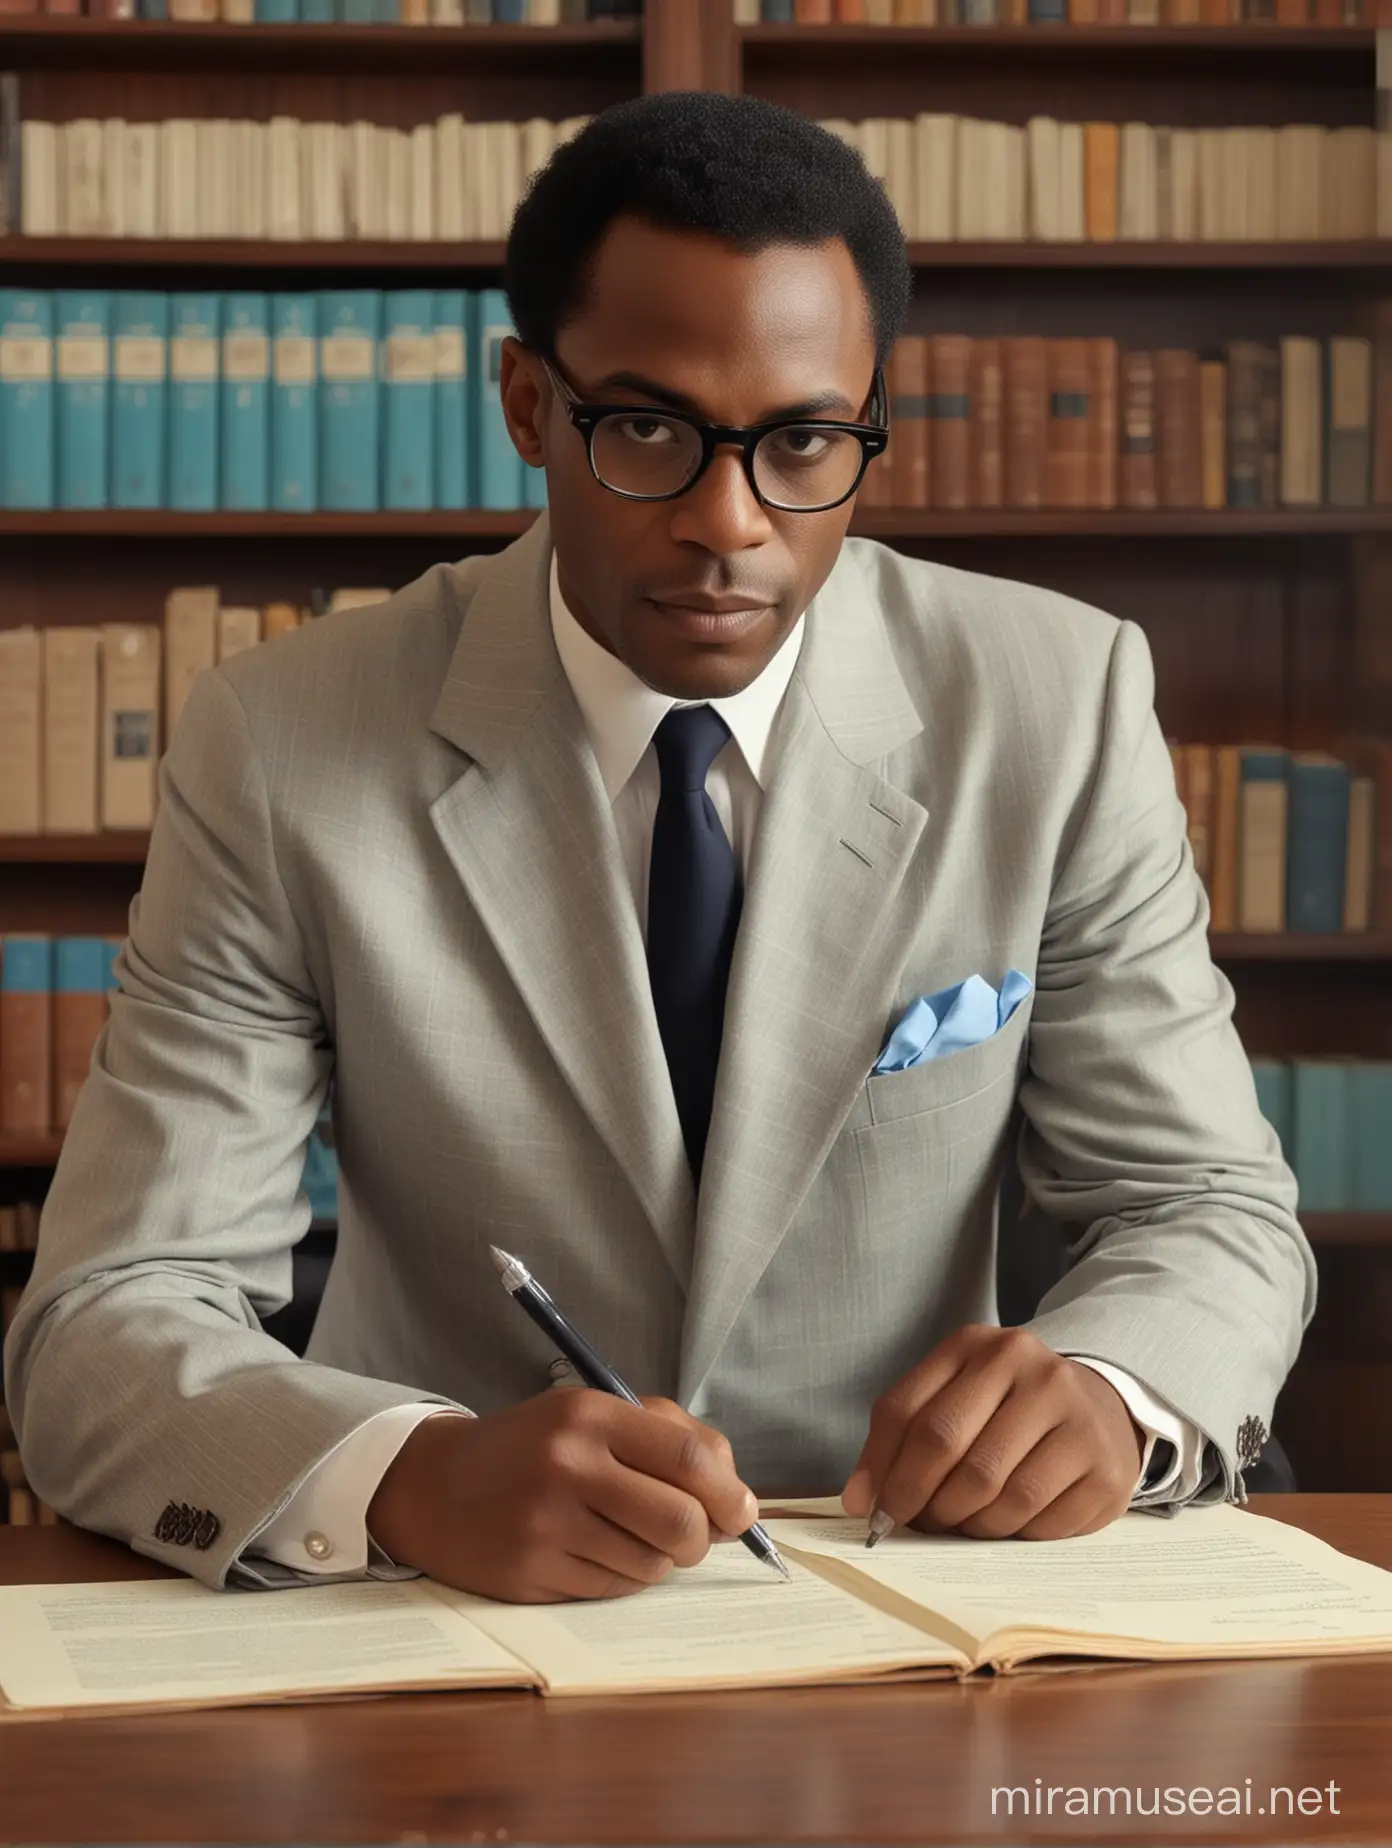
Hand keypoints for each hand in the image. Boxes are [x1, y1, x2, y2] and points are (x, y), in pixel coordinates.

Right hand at [366, 1391, 757, 1602]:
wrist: (434, 1484)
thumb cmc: (532, 1448)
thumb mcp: (590, 1415)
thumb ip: (666, 1438)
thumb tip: (736, 1495)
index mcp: (591, 1415)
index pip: (689, 1457)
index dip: (729, 1493)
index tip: (741, 1512)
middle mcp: (569, 1465)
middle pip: (680, 1520)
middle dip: (702, 1540)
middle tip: (694, 1539)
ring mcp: (547, 1522)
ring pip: (650, 1564)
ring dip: (657, 1561)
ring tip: (629, 1538)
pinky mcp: (530, 1570)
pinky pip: (610, 1589)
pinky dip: (618, 1578)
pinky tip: (591, 1553)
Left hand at [840, 1326, 1145, 1541]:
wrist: (1098, 1404)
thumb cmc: (1006, 1405)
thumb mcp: (951, 1394)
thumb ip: (899, 1434)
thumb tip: (859, 1501)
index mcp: (980, 1347)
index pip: (911, 1413)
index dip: (883, 1470)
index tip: (870, 1510)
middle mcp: (1034, 1372)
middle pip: (954, 1452)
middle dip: (922, 1501)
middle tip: (915, 1523)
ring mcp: (1077, 1418)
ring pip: (1001, 1494)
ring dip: (968, 1524)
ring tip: (960, 1522)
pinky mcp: (1106, 1469)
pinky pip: (1044, 1522)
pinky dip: (1014, 1535)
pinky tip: (1007, 1524)